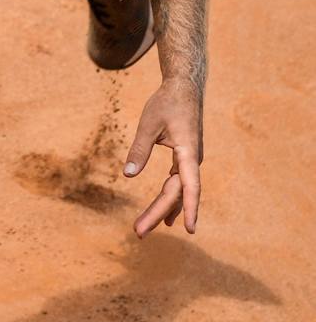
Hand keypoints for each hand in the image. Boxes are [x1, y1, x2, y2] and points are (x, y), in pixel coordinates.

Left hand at [123, 79, 203, 236]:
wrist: (184, 88)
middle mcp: (192, 160)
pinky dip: (169, 200)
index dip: (190, 208)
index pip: (190, 186)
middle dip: (158, 213)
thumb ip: (138, 149)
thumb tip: (127, 175)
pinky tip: (164, 215)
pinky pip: (178, 184)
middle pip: (177, 193)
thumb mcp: (148, 124)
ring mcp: (189, 161)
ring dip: (163, 210)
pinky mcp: (184, 159)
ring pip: (177, 191)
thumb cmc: (167, 103)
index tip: (190, 230)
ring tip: (144, 229)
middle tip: (138, 233)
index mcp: (188, 152)